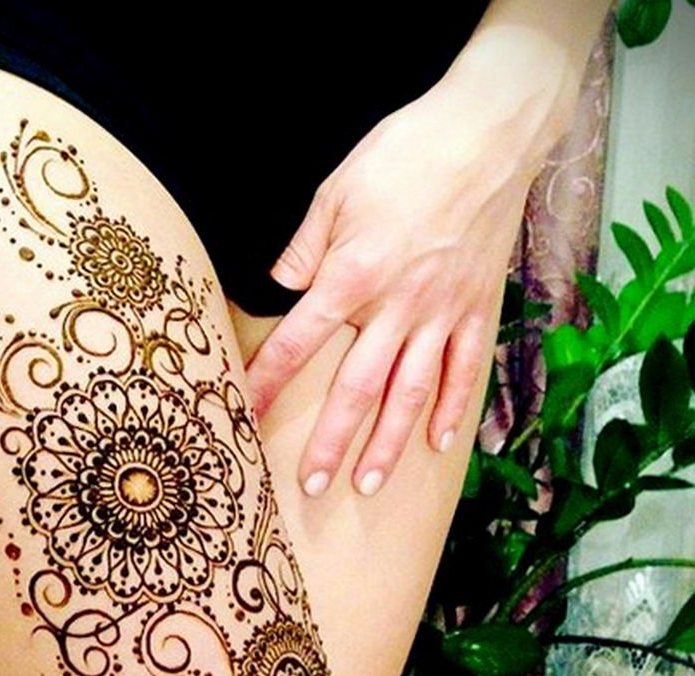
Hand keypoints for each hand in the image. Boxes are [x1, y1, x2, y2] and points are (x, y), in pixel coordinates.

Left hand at [244, 76, 536, 498]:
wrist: (489, 130)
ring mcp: (441, 313)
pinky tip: (437, 445)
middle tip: (311, 487)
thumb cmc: (406, 153)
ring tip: (368, 485)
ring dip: (387, 445)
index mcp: (352, 277)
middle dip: (331, 444)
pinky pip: (463, 370)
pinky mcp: (476, 308)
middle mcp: (396, 307)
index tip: (245, 414)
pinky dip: (451, 410)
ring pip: (409, 394)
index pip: (297, 343)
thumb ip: (304, 247)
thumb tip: (281, 285)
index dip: (268, 382)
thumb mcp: (336, 190)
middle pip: (356, 390)